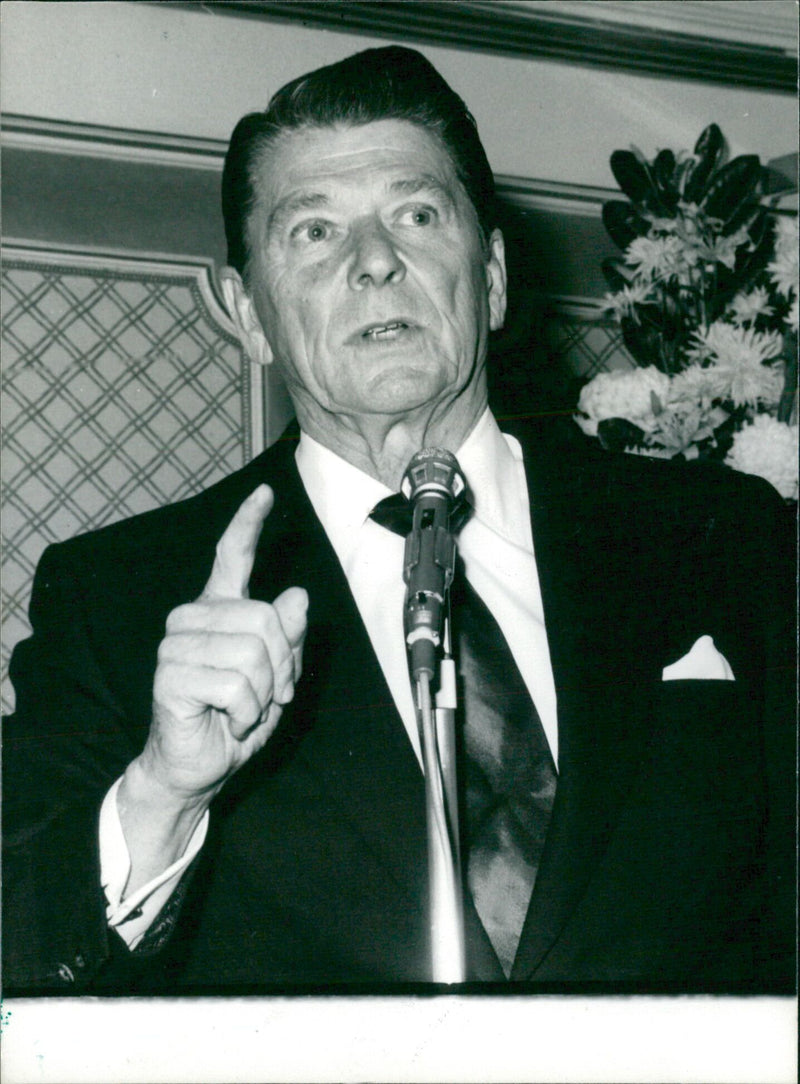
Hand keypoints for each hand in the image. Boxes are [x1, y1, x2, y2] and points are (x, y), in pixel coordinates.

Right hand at [140, 484, 307, 804]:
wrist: (198, 766)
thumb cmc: (237, 718)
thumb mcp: (278, 676)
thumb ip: (288, 637)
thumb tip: (297, 596)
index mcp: (220, 610)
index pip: (233, 557)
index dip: (249, 524)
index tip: (265, 493)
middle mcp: (193, 618)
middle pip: (265, 619)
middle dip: (282, 665)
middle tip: (270, 694)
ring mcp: (176, 645)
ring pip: (253, 653)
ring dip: (264, 693)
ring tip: (246, 708)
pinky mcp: (170, 676)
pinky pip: (236, 685)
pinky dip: (248, 712)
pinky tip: (233, 721)